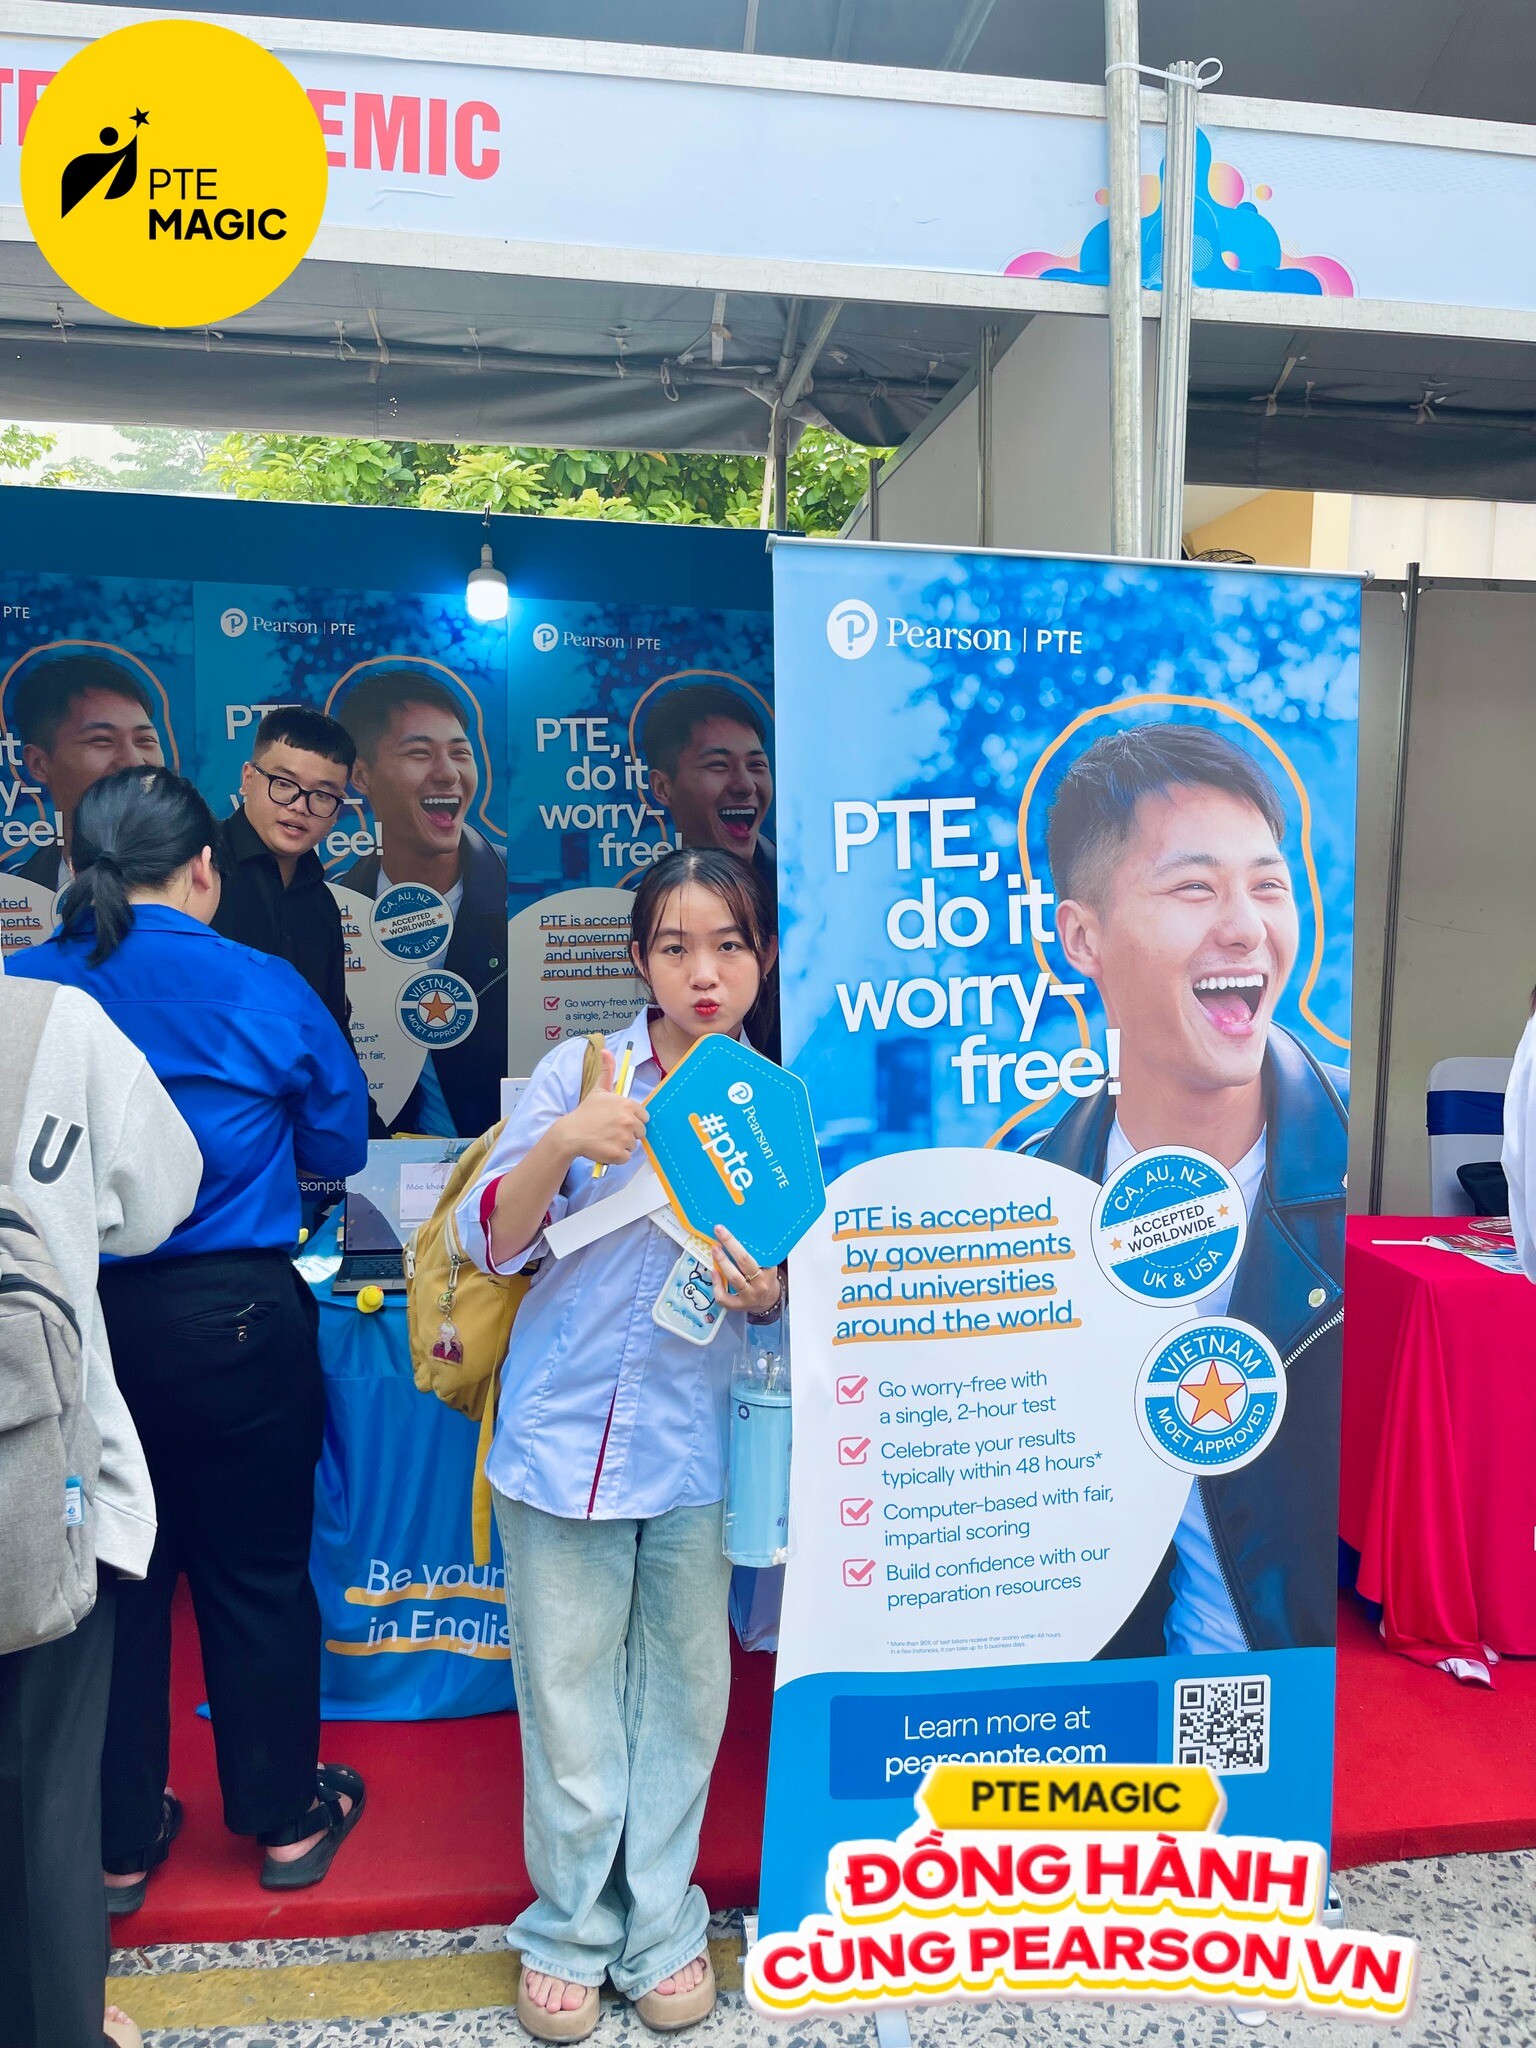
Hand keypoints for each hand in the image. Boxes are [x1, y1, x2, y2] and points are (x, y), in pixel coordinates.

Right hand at [559, 1049, 647, 1166]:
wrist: (570, 1133)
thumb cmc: (585, 1113)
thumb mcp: (598, 1090)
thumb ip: (606, 1071)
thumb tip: (605, 1050)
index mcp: (628, 1105)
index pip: (644, 1116)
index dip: (632, 1120)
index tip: (619, 1121)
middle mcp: (629, 1121)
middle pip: (641, 1132)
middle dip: (628, 1133)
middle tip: (611, 1131)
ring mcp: (624, 1138)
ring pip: (633, 1145)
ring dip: (622, 1145)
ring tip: (607, 1139)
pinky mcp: (619, 1154)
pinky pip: (626, 1158)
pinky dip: (617, 1156)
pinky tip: (605, 1148)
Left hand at [712, 1225, 781, 1316]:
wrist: (768, 1301)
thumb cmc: (765, 1279)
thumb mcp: (768, 1265)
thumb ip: (758, 1253)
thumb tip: (741, 1232)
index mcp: (769, 1271)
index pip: (757, 1253)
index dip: (740, 1241)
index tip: (728, 1229)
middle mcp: (760, 1283)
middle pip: (744, 1261)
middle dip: (730, 1244)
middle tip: (719, 1231)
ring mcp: (749, 1295)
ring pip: (734, 1278)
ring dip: (722, 1261)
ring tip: (715, 1249)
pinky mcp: (738, 1305)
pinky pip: (724, 1297)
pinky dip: (717, 1285)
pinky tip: (713, 1272)